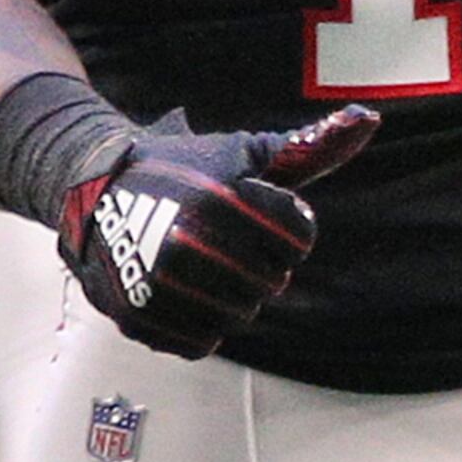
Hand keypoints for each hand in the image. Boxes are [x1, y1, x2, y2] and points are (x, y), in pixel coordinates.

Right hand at [53, 106, 374, 358]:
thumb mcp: (246, 152)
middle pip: (272, 283)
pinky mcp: (138, 318)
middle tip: (224, 240)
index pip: (298, 240)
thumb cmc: (184, 170)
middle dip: (259, 263)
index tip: (250, 211)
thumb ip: (311, 146)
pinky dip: (200, 324)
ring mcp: (158, 286)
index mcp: (221, 201)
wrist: (93, 192)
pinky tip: (183, 292)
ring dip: (232, 296)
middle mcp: (187, 245)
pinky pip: (202, 342)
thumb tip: (369, 119)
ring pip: (240, 317)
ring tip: (203, 264)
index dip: (282, 226)